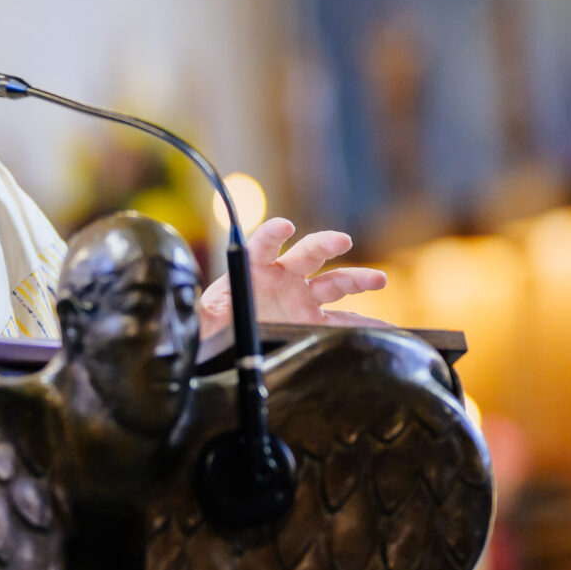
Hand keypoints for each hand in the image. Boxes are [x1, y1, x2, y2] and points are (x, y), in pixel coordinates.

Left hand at [199, 218, 386, 333]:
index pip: (263, 245)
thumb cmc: (215, 327)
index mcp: (255, 270)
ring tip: (378, 279)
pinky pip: (343, 320)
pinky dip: (365, 322)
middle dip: (324, 244)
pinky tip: (385, 326)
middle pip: (308, 254)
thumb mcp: (204, 321)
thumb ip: (200, 314)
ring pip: (335, 283)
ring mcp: (303, 298)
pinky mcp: (315, 320)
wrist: (232, 344)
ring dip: (357, 279)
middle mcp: (284, 278)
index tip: (284, 226)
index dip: (272, 234)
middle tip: (341, 240)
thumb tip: (185, 308)